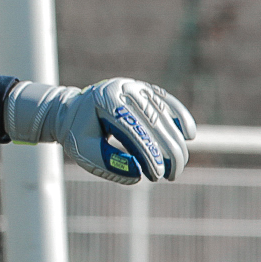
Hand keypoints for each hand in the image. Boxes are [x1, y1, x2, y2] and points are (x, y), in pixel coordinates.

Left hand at [4, 77, 196, 183]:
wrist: (71, 110)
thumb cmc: (77, 133)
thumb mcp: (84, 150)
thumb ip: (107, 162)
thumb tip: (138, 174)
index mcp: (105, 101)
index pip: (133, 129)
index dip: (149, 153)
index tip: (158, 175)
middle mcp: (123, 88)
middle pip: (154, 121)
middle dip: (168, 151)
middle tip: (173, 175)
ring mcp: (136, 86)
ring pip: (164, 114)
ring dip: (175, 141)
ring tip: (178, 166)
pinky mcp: (145, 89)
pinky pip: (168, 103)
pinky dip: (180, 118)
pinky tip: (189, 135)